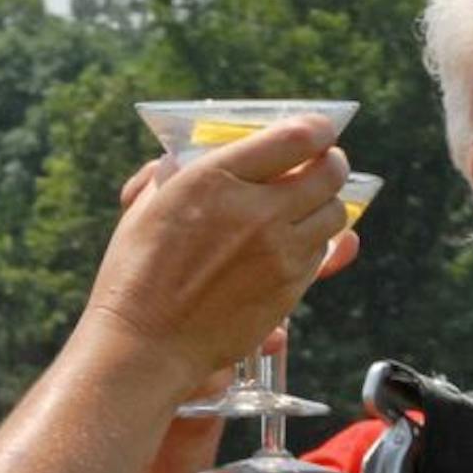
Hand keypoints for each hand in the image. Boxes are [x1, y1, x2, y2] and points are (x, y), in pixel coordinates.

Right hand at [83, 116, 348, 379]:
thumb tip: (203, 149)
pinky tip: (289, 244)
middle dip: (331, 163)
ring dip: (326, 204)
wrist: (146, 343)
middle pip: (329, 173)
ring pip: (335, 214)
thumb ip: (181, 170)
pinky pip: (321, 254)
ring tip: (307, 206)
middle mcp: (255, 211)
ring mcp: (278, 252)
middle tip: (323, 164)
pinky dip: (313, 243)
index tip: (319, 131)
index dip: (317, 129)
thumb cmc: (137, 272)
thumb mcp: (149, 204)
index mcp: (216, 178)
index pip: (296, 137)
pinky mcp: (289, 288)